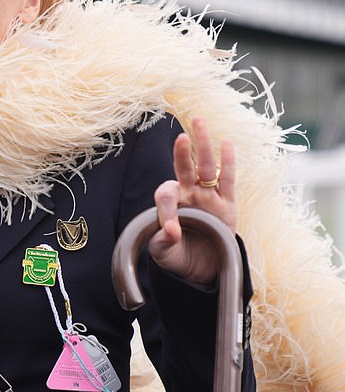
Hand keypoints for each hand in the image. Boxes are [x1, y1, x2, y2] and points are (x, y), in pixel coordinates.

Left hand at [149, 116, 235, 285]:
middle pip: (184, 167)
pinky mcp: (227, 205)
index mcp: (170, 205)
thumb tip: (172, 231)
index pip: (166, 196)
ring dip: (203, 145)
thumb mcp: (163, 252)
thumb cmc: (177, 256)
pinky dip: (227, 163)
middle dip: (182, 150)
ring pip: (205, 167)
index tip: (172, 230)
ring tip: (200, 122)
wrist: (200, 269)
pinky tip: (226, 144)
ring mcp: (208, 197)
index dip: (167, 210)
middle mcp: (188, 195)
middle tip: (181, 134)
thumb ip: (163, 241)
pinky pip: (227, 181)